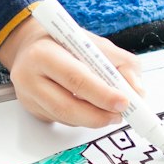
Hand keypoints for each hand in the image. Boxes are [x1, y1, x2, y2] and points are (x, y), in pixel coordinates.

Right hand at [0, 18, 143, 128]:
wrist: (31, 46)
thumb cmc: (65, 43)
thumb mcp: (95, 43)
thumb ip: (121, 63)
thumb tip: (136, 91)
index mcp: (44, 53)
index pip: (76, 78)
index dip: (102, 94)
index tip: (124, 102)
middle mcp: (29, 76)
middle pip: (66, 106)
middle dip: (99, 115)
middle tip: (120, 114)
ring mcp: (27, 96)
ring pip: (65, 118)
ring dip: (93, 120)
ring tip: (112, 114)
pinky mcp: (32, 110)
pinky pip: (61, 121)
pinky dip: (82, 119)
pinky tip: (91, 110)